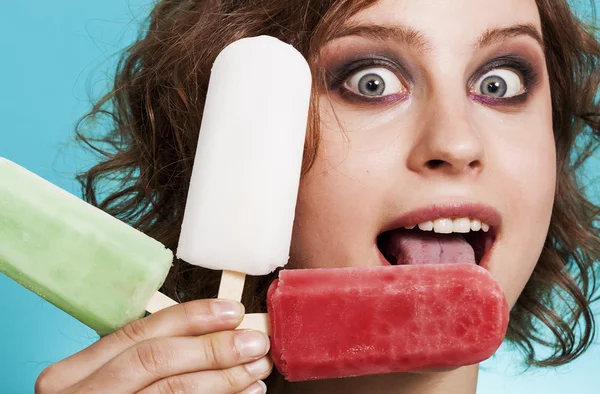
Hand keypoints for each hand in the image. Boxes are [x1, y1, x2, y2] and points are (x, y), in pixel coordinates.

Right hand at [35, 299, 271, 393]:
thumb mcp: (105, 383)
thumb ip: (143, 358)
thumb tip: (212, 332)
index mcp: (72, 373)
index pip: (138, 332)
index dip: (190, 317)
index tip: (232, 311)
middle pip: (155, 358)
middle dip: (212, 347)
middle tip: (255, 343)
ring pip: (170, 389)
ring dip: (223, 378)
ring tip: (257, 369)